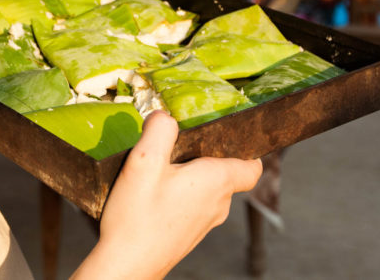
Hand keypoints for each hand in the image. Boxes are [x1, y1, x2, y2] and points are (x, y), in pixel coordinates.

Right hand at [73, 111, 261, 279]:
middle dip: (203, 156)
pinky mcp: (189, 235)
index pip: (252, 166)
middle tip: (173, 148)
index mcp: (216, 182)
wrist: (126, 266)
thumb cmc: (137, 218)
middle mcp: (218, 204)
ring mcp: (204, 223)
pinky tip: (151, 196)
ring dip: (188, 177)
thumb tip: (165, 115)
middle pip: (225, 173)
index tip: (221, 135)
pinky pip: (193, 206)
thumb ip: (159, 130)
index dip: (243, 148)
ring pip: (208, 190)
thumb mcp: (143, 161)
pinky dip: (179, 196)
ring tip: (157, 172)